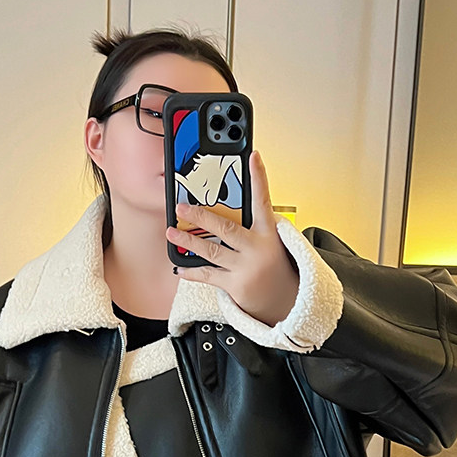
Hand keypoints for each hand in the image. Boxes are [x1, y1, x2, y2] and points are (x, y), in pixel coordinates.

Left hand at [166, 150, 299, 326]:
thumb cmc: (272, 265)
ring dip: (188, 241)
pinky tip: (179, 266)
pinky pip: (208, 276)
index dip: (259, 176)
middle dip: (201, 216)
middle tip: (181, 207)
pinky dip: (191, 271)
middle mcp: (257, 249)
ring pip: (211, 251)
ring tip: (171, 232)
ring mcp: (246, 268)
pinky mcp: (236, 286)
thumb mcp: (269, 241)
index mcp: (268, 233)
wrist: (285, 301)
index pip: (263, 199)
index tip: (253, 156)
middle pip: (226, 228)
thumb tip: (222, 209)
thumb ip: (250, 225)